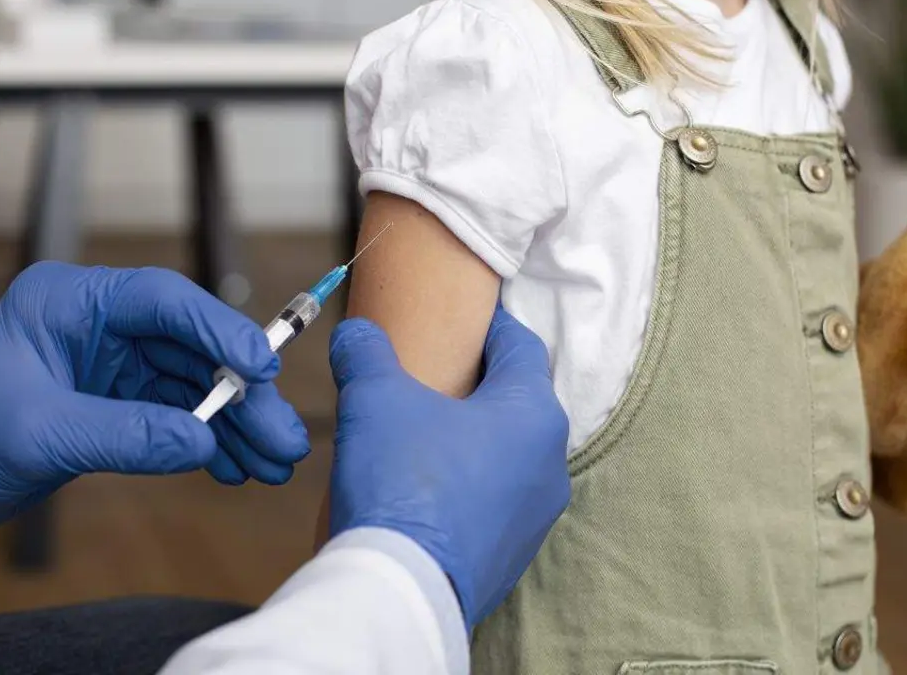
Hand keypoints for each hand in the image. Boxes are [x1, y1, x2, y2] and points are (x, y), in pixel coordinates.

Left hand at [0, 262, 307, 545]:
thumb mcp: (39, 434)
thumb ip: (125, 434)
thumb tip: (203, 439)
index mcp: (69, 303)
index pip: (164, 301)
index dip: (222, 331)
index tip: (263, 370)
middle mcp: (97, 325)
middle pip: (192, 348)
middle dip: (243, 395)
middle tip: (285, 437)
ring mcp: (109, 363)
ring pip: (193, 384)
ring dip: (236, 423)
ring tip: (275, 463)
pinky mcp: (113, 401)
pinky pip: (175, 414)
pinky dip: (207, 441)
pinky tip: (235, 467)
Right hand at [327, 304, 569, 626]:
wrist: (401, 588)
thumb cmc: (402, 479)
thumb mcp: (375, 398)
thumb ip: (367, 353)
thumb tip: (355, 333)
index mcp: (534, 413)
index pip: (520, 346)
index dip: (490, 326)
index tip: (464, 318)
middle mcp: (550, 463)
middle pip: (517, 403)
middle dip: (479, 385)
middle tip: (436, 373)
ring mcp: (536, 516)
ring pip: (509, 455)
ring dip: (474, 439)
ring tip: (425, 432)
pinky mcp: (512, 556)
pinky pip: (494, 502)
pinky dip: (469, 486)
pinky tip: (428, 488)